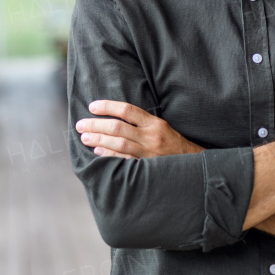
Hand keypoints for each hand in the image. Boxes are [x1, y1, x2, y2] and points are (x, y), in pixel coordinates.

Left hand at [75, 100, 202, 158]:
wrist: (193, 164)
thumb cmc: (172, 144)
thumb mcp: (160, 127)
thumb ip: (140, 122)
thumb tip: (111, 118)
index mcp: (155, 123)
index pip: (127, 110)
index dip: (107, 107)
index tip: (92, 107)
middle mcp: (151, 137)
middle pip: (118, 128)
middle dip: (96, 126)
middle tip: (80, 125)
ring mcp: (149, 154)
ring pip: (119, 145)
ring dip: (98, 141)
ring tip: (85, 138)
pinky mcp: (147, 168)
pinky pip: (124, 161)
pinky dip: (109, 156)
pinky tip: (98, 153)